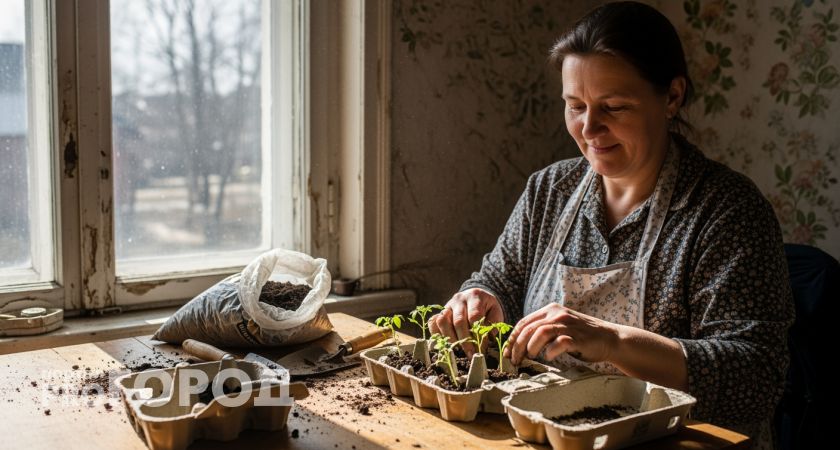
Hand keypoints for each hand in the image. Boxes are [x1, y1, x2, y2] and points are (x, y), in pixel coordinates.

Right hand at [428, 288, 503, 356]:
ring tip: (458, 350)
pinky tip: (446, 344)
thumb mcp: (495, 311)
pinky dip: (437, 334)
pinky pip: (433, 322)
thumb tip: (486, 340)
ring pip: (443, 321)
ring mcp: (447, 305)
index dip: (477, 334)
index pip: (474, 316)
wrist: (476, 295)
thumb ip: (493, 324)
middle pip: (458, 321)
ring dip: (450, 338)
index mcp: (475, 296)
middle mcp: (459, 299)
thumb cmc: (487, 307)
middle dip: (465, 340)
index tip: (481, 348)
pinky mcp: (439, 312)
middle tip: (470, 354)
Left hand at [504, 303, 618, 365]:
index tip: (507, 352)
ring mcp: (568, 325)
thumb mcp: (560, 326)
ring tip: (530, 358)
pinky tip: (549, 357)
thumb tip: (519, 344)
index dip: (512, 338)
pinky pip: (559, 343)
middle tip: (514, 360)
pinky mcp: (578, 337)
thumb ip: (543, 329)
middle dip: (518, 346)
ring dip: (531, 348)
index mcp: (551, 310)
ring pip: (541, 333)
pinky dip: (551, 351)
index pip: (524, 322)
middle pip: (529, 328)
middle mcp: (558, 314)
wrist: (609, 338)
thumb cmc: (582, 336)